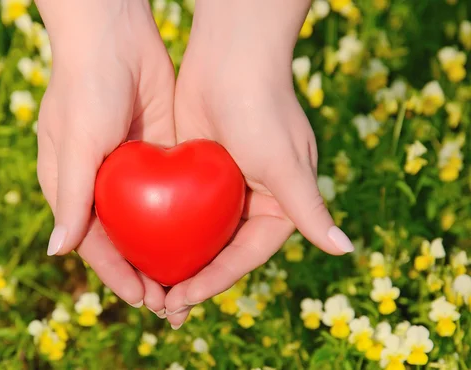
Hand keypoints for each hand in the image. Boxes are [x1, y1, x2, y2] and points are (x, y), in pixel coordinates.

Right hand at [35, 0, 173, 314]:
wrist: (115, 35)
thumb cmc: (84, 87)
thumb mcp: (77, 143)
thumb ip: (71, 197)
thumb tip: (58, 253)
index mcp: (74, 189)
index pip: (97, 244)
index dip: (118, 275)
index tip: (144, 300)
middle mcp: (104, 186)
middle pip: (128, 241)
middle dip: (147, 272)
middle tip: (175, 303)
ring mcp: (134, 172)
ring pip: (154, 224)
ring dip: (170, 252)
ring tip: (193, 281)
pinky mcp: (160, 154)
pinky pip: (175, 193)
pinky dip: (187, 218)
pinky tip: (208, 237)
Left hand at [164, 0, 353, 327]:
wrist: (230, 56)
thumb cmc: (262, 108)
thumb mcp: (284, 164)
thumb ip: (309, 209)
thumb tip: (347, 250)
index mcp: (276, 208)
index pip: (242, 256)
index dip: (213, 281)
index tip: (181, 300)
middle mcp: (250, 203)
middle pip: (218, 252)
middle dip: (191, 280)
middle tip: (161, 307)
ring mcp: (220, 189)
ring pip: (195, 236)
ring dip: (173, 261)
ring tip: (147, 289)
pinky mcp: (195, 173)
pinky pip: (176, 209)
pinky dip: (160, 230)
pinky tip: (137, 247)